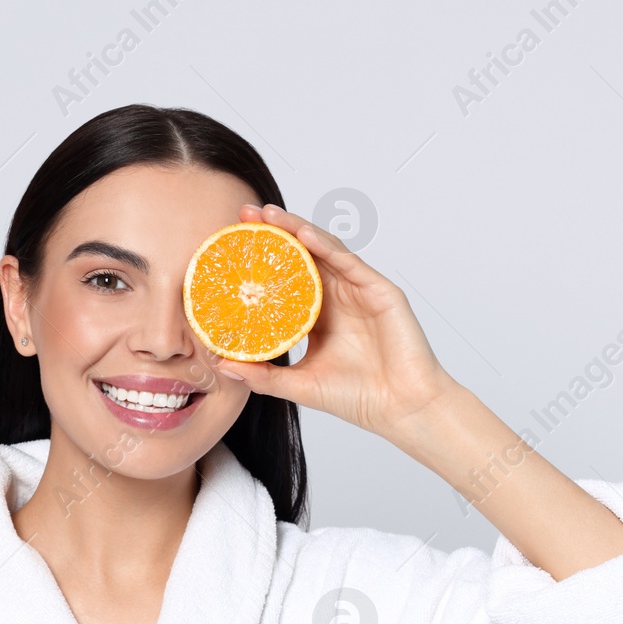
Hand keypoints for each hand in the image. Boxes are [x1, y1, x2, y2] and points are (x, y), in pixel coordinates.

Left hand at [211, 203, 453, 439]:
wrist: (400, 409)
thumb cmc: (357, 398)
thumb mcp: (298, 385)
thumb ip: (262, 375)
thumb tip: (222, 364)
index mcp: (317, 316)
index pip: (284, 278)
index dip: (259, 260)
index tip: (229, 246)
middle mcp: (337, 297)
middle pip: (301, 255)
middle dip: (273, 233)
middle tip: (243, 214)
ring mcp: (359, 291)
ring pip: (324, 250)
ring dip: (295, 229)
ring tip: (267, 215)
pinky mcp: (380, 291)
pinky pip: (349, 261)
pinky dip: (326, 245)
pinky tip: (303, 234)